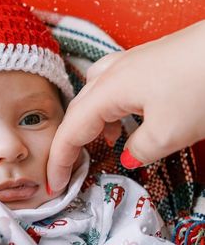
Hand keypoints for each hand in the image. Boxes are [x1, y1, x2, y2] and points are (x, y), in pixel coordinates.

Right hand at [47, 20, 204, 190]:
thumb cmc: (199, 86)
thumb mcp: (168, 133)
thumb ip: (140, 150)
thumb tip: (128, 157)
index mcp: (107, 90)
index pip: (71, 130)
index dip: (59, 159)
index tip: (55, 185)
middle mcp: (112, 72)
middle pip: (78, 109)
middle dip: (70, 141)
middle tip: (69, 169)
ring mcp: (131, 62)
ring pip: (95, 94)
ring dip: (90, 121)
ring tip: (101, 144)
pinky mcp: (150, 59)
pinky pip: (115, 85)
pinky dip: (111, 107)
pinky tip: (129, 118)